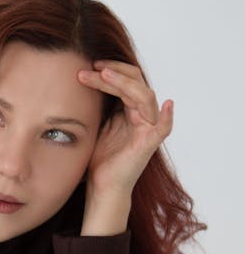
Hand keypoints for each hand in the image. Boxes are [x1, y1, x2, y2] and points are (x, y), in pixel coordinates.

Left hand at [78, 60, 172, 196]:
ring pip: (144, 96)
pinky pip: (163, 128)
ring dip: (123, 82)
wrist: (101, 185)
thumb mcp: (96, 124)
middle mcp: (142, 115)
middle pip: (136, 82)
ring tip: (103, 75)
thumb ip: (99, 104)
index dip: (110, 71)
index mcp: (130, 110)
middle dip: (113, 72)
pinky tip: (168, 105)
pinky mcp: (149, 143)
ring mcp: (148, 128)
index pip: (126, 81)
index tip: (88, 68)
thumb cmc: (99, 158)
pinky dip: (167, 117)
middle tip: (92, 68)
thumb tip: (85, 78)